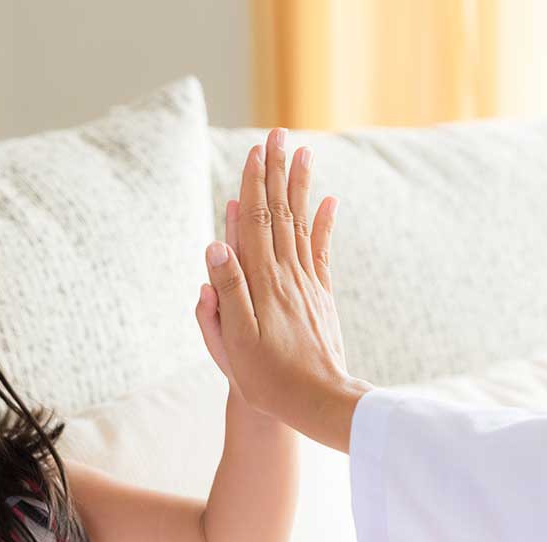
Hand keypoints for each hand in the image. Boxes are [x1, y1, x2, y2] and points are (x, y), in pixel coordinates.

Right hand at [200, 129, 372, 452]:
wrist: (318, 402)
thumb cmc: (268, 379)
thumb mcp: (236, 341)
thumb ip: (228, 292)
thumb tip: (217, 245)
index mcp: (262, 283)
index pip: (256, 222)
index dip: (254, 185)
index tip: (256, 150)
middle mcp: (287, 275)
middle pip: (280, 212)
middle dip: (277, 171)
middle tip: (279, 133)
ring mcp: (306, 283)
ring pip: (301, 223)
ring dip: (299, 186)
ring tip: (302, 152)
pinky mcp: (319, 296)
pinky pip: (321, 251)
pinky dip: (323, 223)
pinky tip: (329, 201)